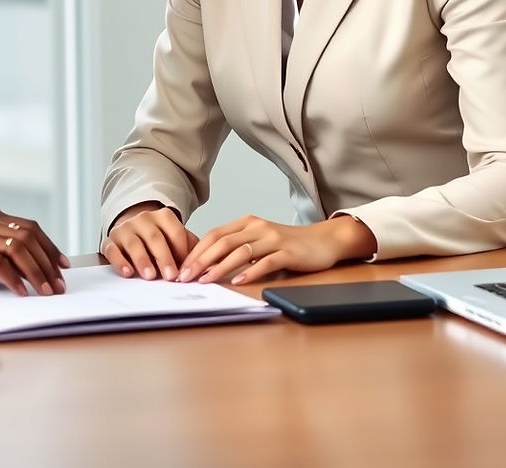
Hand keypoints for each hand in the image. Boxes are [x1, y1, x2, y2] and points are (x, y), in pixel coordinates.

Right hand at [0, 209, 69, 296]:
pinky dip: (14, 280)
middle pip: (28, 237)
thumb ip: (6, 257)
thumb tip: (39, 272)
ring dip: (36, 273)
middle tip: (59, 286)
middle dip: (47, 262)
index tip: (64, 266)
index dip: (50, 247)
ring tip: (46, 292)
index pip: (30, 228)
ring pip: (17, 249)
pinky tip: (22, 293)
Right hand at [102, 202, 199, 280]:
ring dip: (143, 260)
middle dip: (164, 257)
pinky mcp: (110, 241)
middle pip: (155, 238)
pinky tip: (128, 272)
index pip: (175, 232)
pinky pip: (113, 250)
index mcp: (163, 216)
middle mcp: (143, 219)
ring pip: (134, 243)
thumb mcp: (176, 238)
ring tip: (150, 276)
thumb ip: (190, 247)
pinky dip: (120, 262)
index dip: (182, 251)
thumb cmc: (159, 239)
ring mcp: (125, 229)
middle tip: (171, 276)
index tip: (186, 269)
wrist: (132, 229)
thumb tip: (208, 265)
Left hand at [177, 215, 376, 285]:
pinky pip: (266, 262)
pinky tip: (239, 281)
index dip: (196, 251)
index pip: (214, 235)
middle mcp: (257, 227)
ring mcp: (272, 238)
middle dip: (201, 260)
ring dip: (220, 267)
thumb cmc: (288, 244)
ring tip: (205, 281)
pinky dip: (251, 271)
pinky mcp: (288, 252)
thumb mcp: (259, 240)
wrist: (323, 240)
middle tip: (186, 277)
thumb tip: (208, 265)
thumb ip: (238, 247)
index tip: (181, 267)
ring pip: (240, 252)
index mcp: (246, 223)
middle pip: (222, 242)